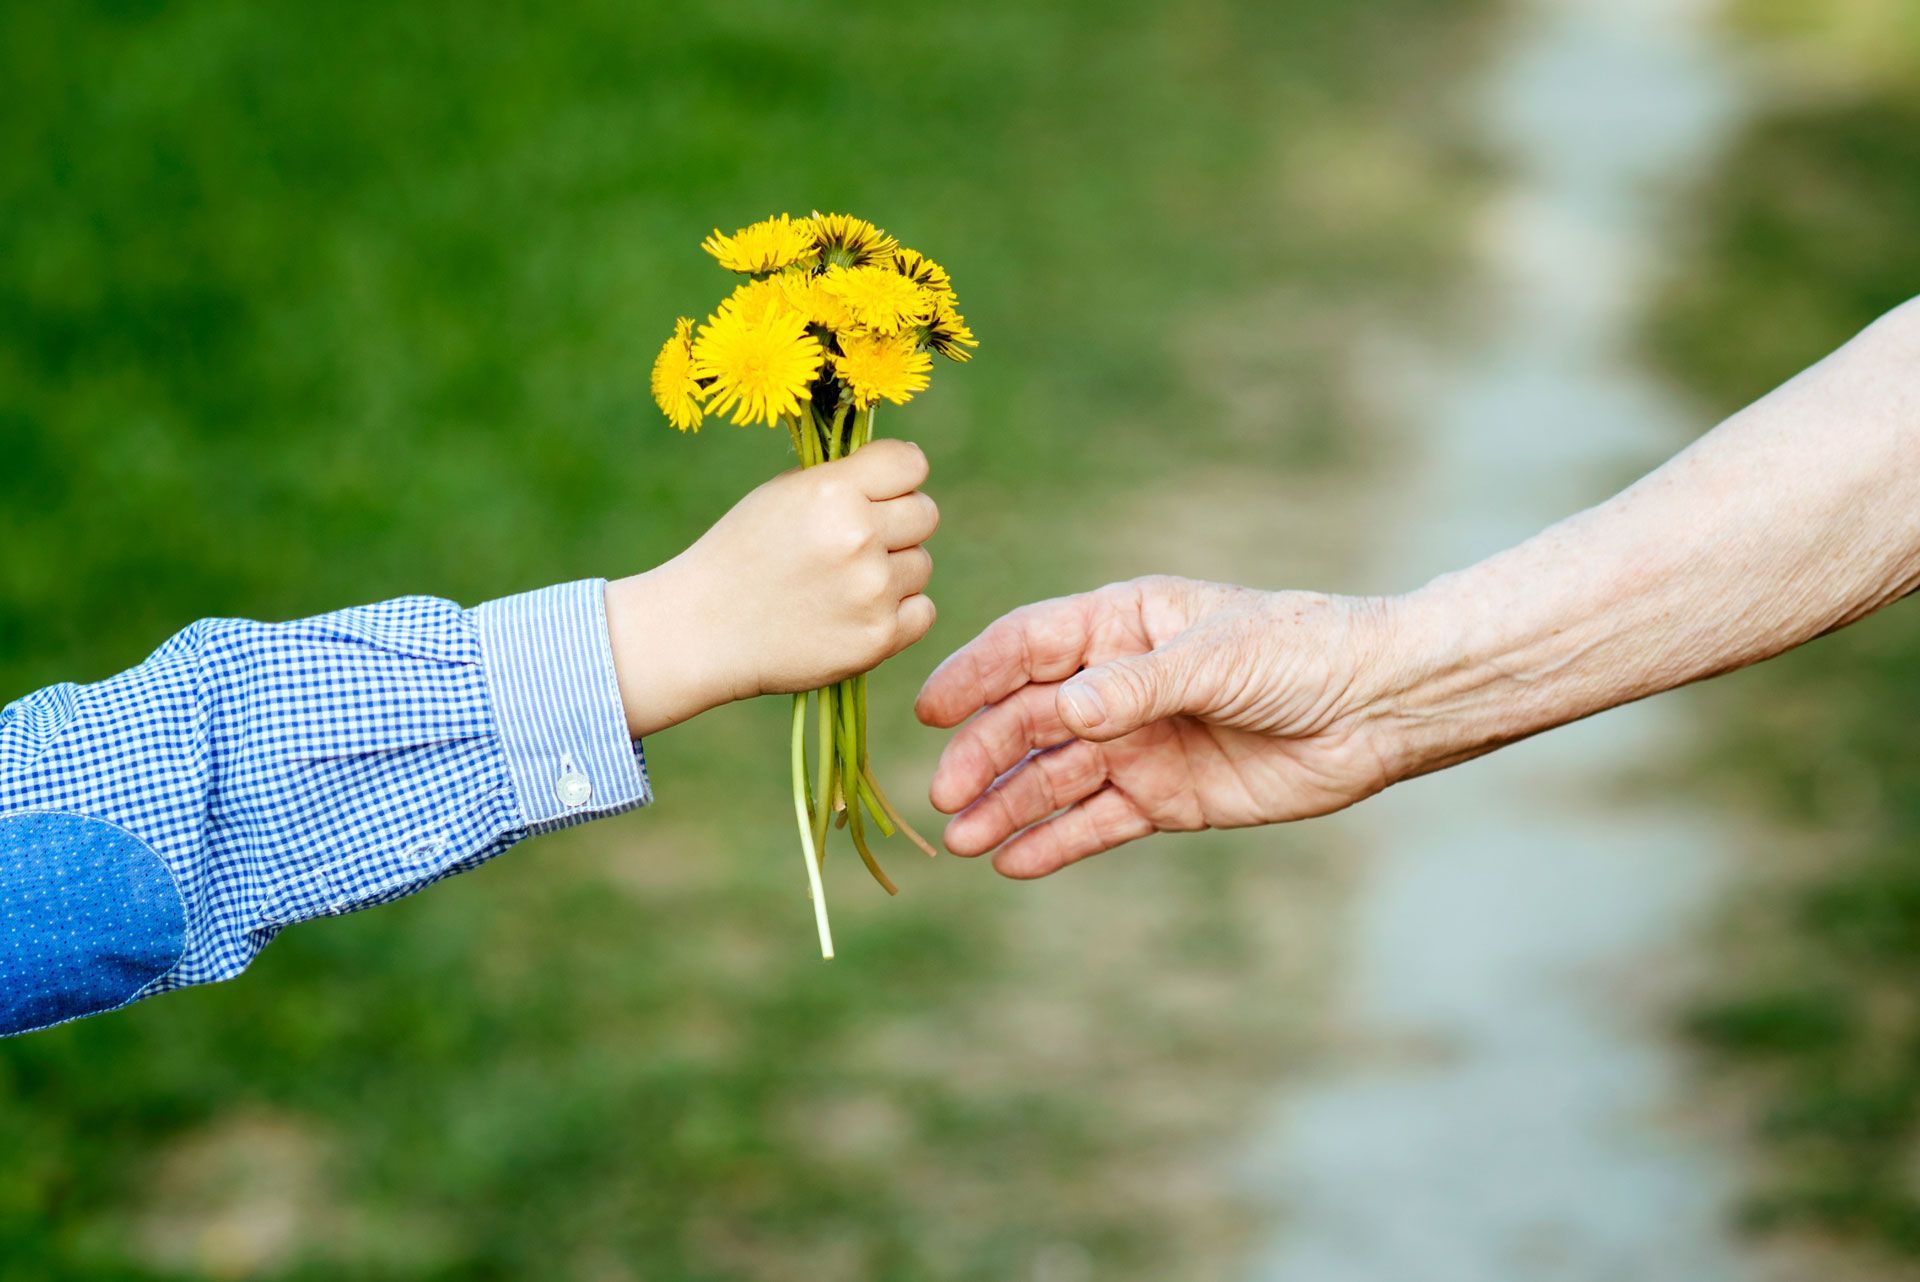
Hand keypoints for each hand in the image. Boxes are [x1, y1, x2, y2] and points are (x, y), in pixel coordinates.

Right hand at [607, 440, 938, 736]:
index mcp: (833, 492)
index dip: (898, 476)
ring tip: (842, 583)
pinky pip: (922, 611)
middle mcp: (858, 537)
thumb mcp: (781, 495)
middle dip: (899, 523)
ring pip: (921, 564)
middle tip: (858, 542)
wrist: (702, 630)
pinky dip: (897, 613)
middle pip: (926, 514)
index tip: (881, 491)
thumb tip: (903, 470)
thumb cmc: (742, 553)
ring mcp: (872, 591)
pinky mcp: (877, 638)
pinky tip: (855, 613)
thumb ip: (843, 481)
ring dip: (893, 571)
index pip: (911, 464)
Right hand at [915, 576, 1397, 877]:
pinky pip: (1098, 822)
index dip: (976, 677)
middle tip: (946, 796)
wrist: (1380, 708)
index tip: (931, 712)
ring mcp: (1141, 743)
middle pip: (1030, 720)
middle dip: (985, 756)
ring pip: (1055, 777)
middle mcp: (1120, 685)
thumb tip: (1063, 712)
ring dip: (1008, 806)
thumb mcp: (1217, 658)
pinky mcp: (1169, 797)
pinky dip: (1056, 842)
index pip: (1029, 647)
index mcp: (1124, 625)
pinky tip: (1014, 863)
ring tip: (963, 841)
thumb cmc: (1302, 653)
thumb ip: (1136, 687)